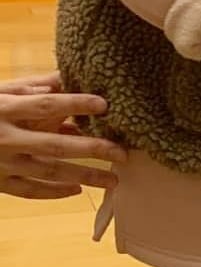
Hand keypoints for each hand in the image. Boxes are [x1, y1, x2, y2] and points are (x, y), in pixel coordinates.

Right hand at [0, 81, 126, 199]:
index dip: (75, 104)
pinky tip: (78, 189)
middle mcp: (5, 138)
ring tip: (113, 180)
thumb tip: (67, 75)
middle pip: (55, 145)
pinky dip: (55, 191)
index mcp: (4, 110)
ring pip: (49, 172)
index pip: (45, 106)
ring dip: (84, 176)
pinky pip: (30, 190)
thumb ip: (31, 86)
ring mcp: (2, 164)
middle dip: (92, 149)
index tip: (104, 104)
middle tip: (122, 153)